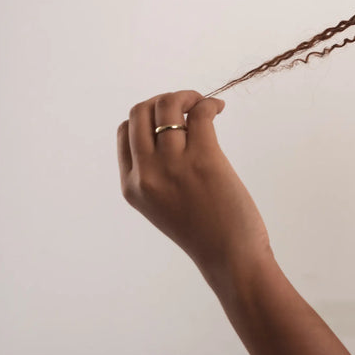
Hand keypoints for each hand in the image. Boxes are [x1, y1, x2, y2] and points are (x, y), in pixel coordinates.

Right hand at [117, 91, 270, 281]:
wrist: (229, 258)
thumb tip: (174, 130)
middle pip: (140, 112)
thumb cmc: (205, 232)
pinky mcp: (203, 158)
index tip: (172, 118)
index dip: (147, 116)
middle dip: (164, 99)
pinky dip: (209, 103)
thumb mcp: (163, 206)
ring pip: (168, 106)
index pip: (125, 132)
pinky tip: (219, 108)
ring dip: (188, 96)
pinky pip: (199, 113)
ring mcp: (172, 165)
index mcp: (131, 186)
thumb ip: (157, 176)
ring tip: (205, 104)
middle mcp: (146, 173)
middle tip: (189, 105)